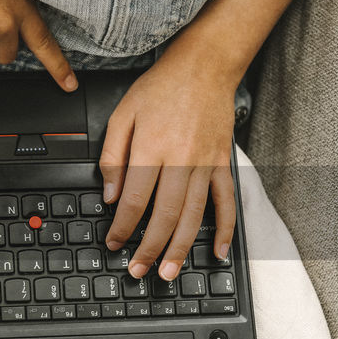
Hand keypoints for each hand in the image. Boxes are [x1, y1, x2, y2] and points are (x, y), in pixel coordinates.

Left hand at [99, 55, 238, 280]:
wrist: (204, 66)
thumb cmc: (161, 88)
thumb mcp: (123, 114)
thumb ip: (113, 156)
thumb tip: (111, 195)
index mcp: (152, 147)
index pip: (136, 199)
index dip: (123, 227)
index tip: (114, 243)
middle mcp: (181, 159)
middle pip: (165, 215)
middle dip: (150, 248)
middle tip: (139, 270)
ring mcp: (205, 163)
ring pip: (193, 215)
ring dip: (181, 248)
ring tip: (170, 272)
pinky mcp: (222, 163)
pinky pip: (226, 201)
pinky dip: (224, 229)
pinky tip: (217, 251)